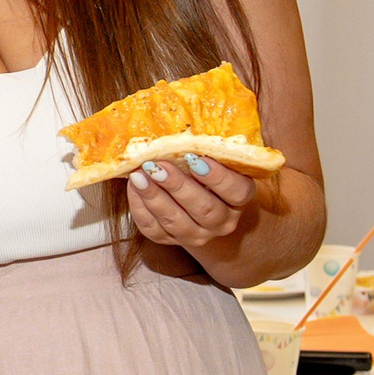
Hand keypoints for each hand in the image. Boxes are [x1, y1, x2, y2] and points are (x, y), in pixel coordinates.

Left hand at [126, 155, 257, 249]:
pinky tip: (134, 186)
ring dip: (154, 197)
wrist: (203, 209)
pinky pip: (153, 229)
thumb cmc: (208, 175)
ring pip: (176, 222)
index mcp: (239, 199)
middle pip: (204, 208)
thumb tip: (182, 133)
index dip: (217, 177)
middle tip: (157, 166)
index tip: (195, 158)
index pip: (237, 191)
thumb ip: (208, 151)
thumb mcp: (218, 163)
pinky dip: (140, 207)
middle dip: (177, 186)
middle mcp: (223, 222)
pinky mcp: (170, 241)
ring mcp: (197, 235)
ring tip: (139, 175)